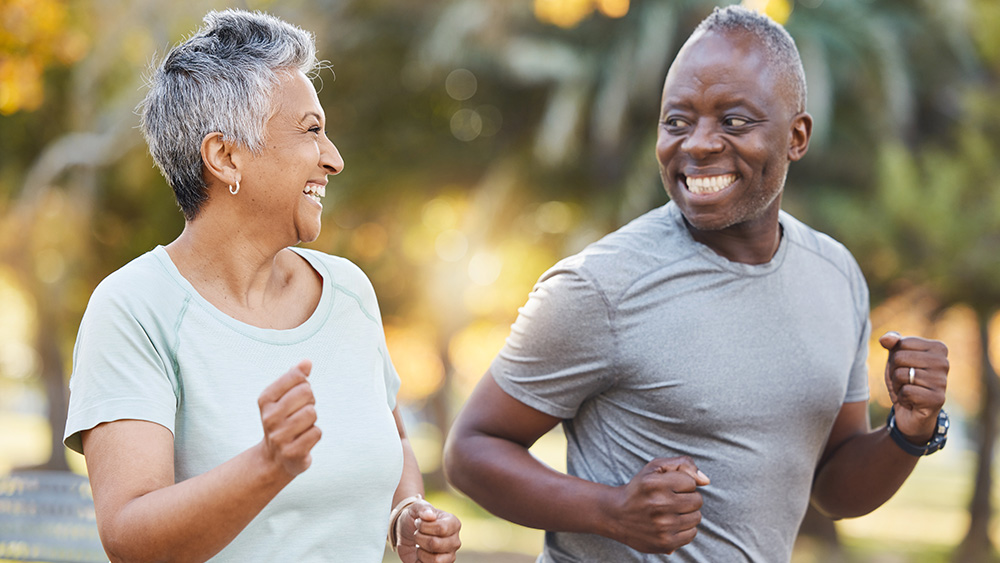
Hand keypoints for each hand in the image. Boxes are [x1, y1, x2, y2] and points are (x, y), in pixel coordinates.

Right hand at [257, 359, 321, 476]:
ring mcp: (279, 436)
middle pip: (306, 392)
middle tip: (300, 413)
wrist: (274, 459)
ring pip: (312, 413)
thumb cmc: (283, 421)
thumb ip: (295, 377)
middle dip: (310, 401)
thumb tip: (307, 362)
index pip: (296, 376)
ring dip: (312, 420)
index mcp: (265, 399)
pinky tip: (303, 440)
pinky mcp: (292, 452)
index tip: (297, 396)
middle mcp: (269, 417)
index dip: (304, 384)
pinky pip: (316, 432)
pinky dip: (314, 434)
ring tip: (301, 427)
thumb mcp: (283, 397)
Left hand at [395, 500, 460, 562]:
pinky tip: (419, 555)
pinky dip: (420, 562)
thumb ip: (423, 509)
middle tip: (417, 534)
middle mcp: (454, 541)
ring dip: (420, 552)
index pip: (441, 528)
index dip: (424, 527)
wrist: (407, 533)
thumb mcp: (416, 508)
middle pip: (436, 544)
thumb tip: (429, 515)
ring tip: (419, 545)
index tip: (418, 523)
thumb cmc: (416, 518)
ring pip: (435, 560)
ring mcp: (449, 556)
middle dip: (419, 538)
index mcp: (453, 524)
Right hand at [607, 456, 709, 553]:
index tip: (669, 487)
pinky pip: (692, 534)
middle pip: (697, 500)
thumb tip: (706, 481)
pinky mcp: (665, 543)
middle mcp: (658, 505)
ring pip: (697, 517)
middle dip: (687, 498)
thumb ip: (683, 464)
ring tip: (670, 512)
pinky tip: (670, 524)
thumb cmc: (640, 488)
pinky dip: (685, 528)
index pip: (691, 483)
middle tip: (670, 500)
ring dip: (687, 514)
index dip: (683, 484)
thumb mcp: (655, 467)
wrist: (616, 515)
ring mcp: (662, 526)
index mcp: (654, 483)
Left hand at [879, 331, 948, 442]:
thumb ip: (892, 343)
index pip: (902, 343)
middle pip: (899, 358)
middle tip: (905, 382)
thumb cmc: (905, 381)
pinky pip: (906, 391)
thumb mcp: (895, 359)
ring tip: (909, 391)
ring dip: (897, 385)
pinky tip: (912, 401)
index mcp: (938, 348)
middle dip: (894, 372)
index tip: (904, 367)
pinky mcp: (938, 399)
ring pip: (901, 375)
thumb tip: (885, 338)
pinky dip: (902, 397)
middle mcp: (944, 362)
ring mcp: (942, 381)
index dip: (895, 357)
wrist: (911, 412)